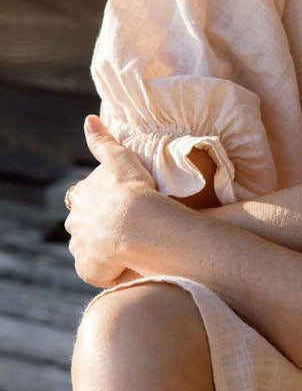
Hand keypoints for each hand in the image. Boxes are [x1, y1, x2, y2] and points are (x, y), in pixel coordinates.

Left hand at [64, 115, 160, 287]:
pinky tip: (124, 265)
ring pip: (88, 247)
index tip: (113, 201)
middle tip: (121, 225)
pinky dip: (107, 269)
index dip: (97, 199)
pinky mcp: (89, 269)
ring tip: (126, 247)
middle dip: (96, 224)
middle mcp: (75, 221)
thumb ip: (103, 141)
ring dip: (101, 247)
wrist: (136, 222)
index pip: (82, 196)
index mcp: (81, 195)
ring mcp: (81, 246)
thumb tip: (89, 119)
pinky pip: (96, 270)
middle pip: (82, 223)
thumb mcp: (119, 158)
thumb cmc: (131, 187)